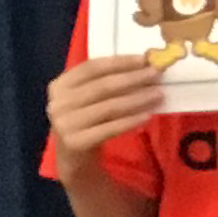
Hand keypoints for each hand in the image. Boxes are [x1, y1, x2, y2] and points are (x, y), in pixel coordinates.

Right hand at [47, 53, 164, 159]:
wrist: (74, 157)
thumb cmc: (86, 121)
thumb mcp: (88, 98)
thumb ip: (106, 81)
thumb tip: (144, 65)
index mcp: (60, 85)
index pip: (92, 67)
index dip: (119, 62)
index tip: (145, 59)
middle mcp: (59, 103)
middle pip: (102, 86)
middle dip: (133, 78)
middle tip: (157, 74)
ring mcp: (65, 123)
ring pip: (109, 107)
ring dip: (137, 99)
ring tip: (159, 94)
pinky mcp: (76, 142)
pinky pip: (110, 128)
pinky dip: (131, 121)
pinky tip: (148, 116)